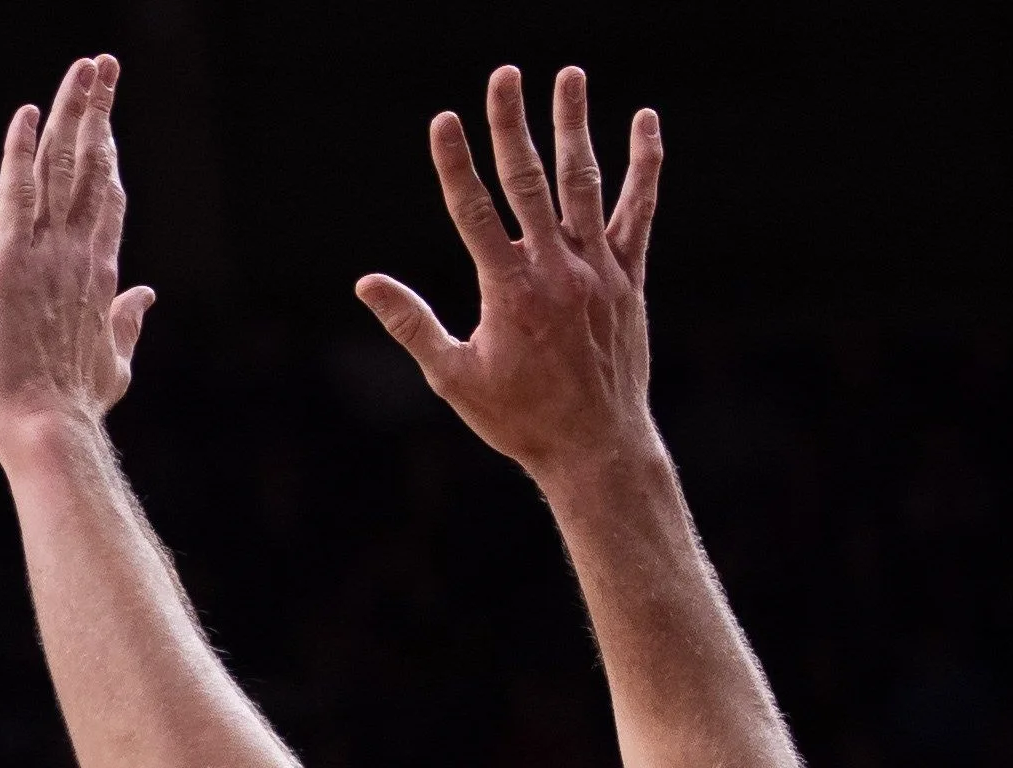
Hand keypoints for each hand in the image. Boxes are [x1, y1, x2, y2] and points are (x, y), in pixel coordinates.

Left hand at [0, 55, 155, 462]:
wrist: (47, 427)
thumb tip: (148, 295)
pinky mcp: (8, 260)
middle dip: (99, 111)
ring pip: (62, 166)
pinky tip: (27, 113)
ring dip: (72, 112)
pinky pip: (16, 192)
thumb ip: (129, 323)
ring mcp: (47, 253)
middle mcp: (79, 253)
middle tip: (105, 64)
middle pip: (93, 166)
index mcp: (102, 274)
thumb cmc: (75, 405)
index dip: (110, 153)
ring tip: (84, 68)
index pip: (108, 198)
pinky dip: (20, 151)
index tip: (109, 119)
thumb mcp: (114, 362)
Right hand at [357, 66, 664, 486]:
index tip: (443, 119)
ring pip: (584, 184)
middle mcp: (556, 272)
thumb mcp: (454, 377)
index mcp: (509, 293)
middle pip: (529, 183)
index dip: (456, 164)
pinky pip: (639, 212)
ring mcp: (598, 271)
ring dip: (574, 126)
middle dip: (512, 125)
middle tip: (505, 74)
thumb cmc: (519, 419)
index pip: (475, 213)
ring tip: (569, 76)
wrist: (596, 447)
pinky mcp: (630, 278)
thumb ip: (412, 324)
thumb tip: (366, 284)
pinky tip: (645, 125)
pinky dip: (644, 167)